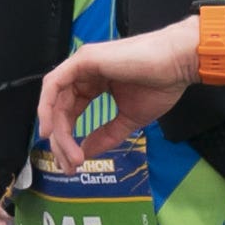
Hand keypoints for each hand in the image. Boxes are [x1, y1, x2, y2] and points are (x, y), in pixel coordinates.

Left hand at [35, 19, 194, 168]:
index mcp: (94, 84)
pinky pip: (54, 83)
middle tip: (68, 165)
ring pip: (55, 99)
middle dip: (61, 140)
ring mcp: (81, 64)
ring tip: (65, 153)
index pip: (71, 113)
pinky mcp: (83, 59)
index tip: (73, 163)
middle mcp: (83, 73)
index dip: (69, 139)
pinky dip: (47, 106)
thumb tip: (84, 154)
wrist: (177, 65)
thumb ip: (106, 136)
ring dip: (57, 129)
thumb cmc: (160, 86)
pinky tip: (50, 129)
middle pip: (60, 109)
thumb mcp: (129, 119)